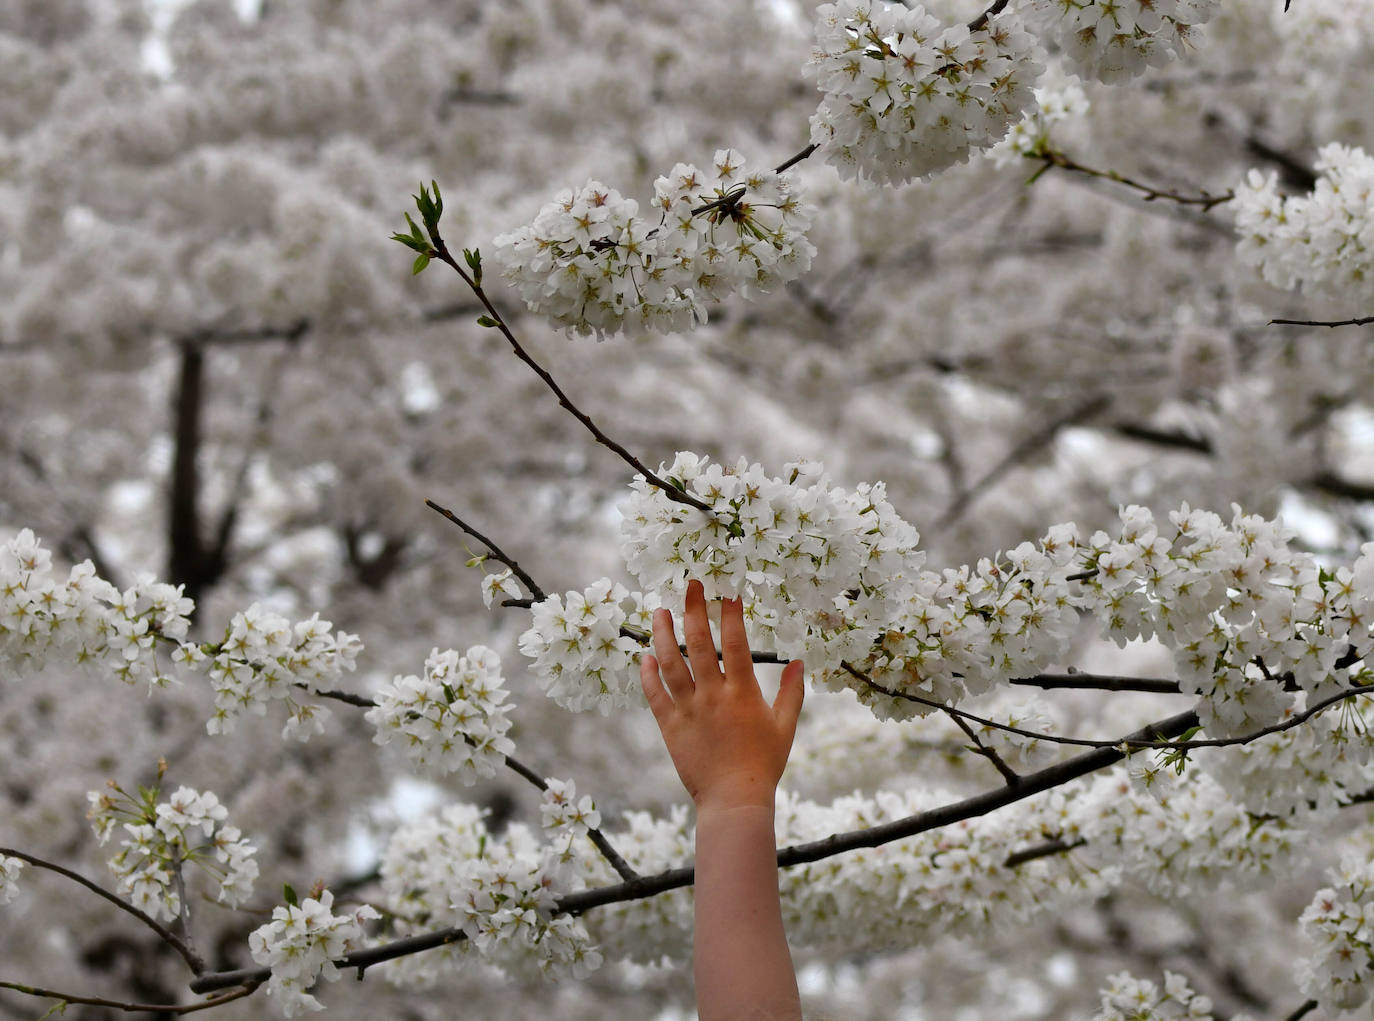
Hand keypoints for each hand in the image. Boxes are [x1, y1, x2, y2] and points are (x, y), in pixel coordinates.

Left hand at [639, 580, 804, 811]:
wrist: (734, 800)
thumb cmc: (763, 764)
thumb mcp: (785, 727)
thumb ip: (792, 693)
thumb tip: (799, 662)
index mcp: (742, 693)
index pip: (735, 644)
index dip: (730, 615)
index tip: (727, 593)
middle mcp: (712, 696)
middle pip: (698, 644)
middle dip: (693, 610)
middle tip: (690, 586)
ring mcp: (688, 710)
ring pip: (669, 664)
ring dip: (662, 634)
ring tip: (659, 611)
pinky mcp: (670, 727)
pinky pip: (654, 695)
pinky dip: (647, 673)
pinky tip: (644, 655)